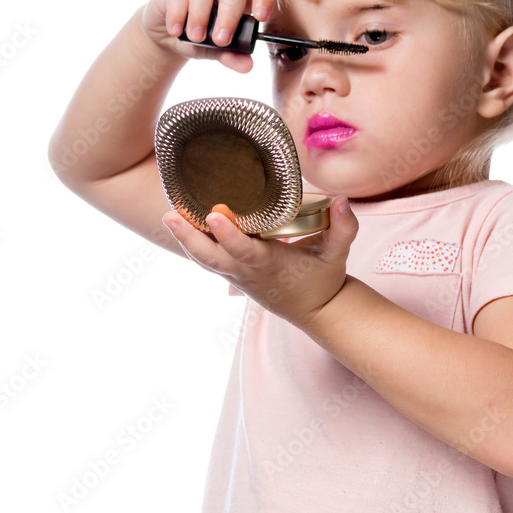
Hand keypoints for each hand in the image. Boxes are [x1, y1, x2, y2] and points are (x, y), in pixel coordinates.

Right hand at [140, 0, 276, 72]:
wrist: (167, 41)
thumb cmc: (199, 40)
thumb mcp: (217, 51)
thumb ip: (232, 56)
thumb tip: (248, 65)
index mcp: (239, 0)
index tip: (261, 17)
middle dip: (229, 15)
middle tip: (220, 40)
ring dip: (200, 15)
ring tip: (196, 38)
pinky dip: (178, 14)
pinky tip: (176, 31)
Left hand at [162, 197, 358, 329]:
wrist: (315, 311)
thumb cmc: (323, 280)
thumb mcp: (337, 254)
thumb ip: (343, 228)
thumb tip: (342, 200)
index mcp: (270, 265)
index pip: (244, 250)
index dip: (228, 235)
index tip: (214, 215)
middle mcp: (248, 271)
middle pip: (211, 257)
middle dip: (189, 238)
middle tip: (169, 216)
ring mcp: (236, 274)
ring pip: (204, 260)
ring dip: (185, 239)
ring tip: (168, 215)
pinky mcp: (232, 272)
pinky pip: (208, 259)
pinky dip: (193, 243)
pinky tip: (180, 223)